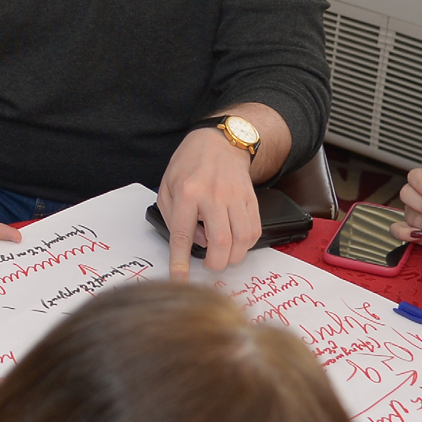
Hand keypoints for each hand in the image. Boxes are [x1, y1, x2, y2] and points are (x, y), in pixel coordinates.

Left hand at [157, 127, 257, 279]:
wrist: (220, 141)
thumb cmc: (189, 164)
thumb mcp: (167, 186)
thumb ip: (173, 217)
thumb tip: (194, 242)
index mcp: (187, 193)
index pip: (182, 235)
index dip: (180, 262)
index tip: (180, 279)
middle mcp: (213, 195)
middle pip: (220, 242)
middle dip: (215, 264)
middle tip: (210, 265)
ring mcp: (235, 197)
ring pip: (242, 239)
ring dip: (233, 256)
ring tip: (224, 254)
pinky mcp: (251, 199)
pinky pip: (254, 230)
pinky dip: (247, 244)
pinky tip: (236, 241)